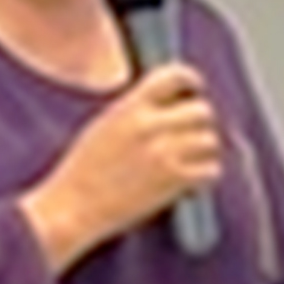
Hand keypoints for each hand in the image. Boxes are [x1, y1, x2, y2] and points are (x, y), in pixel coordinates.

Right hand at [23, 63, 221, 268]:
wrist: (72, 208)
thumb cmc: (82, 172)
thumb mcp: (104, 126)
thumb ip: (135, 112)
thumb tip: (170, 107)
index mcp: (129, 107)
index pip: (175, 76)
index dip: (191, 81)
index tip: (195, 90)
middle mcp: (149, 125)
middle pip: (202, 111)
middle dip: (200, 124)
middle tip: (191, 138)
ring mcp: (163, 153)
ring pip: (210, 141)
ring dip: (205, 152)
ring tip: (192, 163)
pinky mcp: (173, 181)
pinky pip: (211, 170)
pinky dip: (206, 176)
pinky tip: (191, 184)